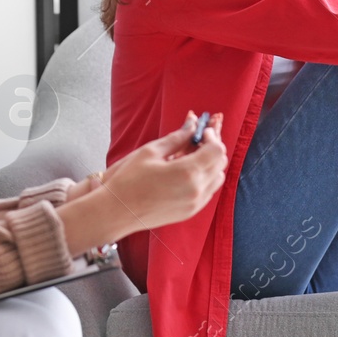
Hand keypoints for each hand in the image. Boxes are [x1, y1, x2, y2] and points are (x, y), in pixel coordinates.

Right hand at [100, 111, 227, 231]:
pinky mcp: (190, 212)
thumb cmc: (129, 180)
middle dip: (212, 148)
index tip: (201, 131)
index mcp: (187, 172)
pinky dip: (205, 178)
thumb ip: (177, 137)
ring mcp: (195, 204)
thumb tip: (192, 124)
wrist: (117, 212)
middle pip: (220, 163)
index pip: (217, 150)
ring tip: (192, 156)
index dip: (212, 137)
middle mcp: (196, 189)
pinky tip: (188, 172)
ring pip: (217, 178)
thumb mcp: (152, 151)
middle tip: (198, 140)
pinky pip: (208, 191)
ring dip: (210, 164)